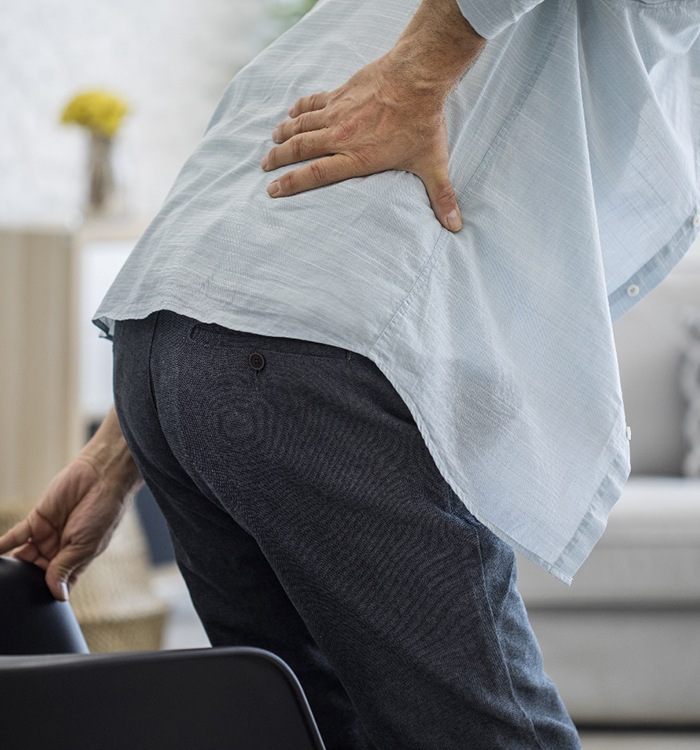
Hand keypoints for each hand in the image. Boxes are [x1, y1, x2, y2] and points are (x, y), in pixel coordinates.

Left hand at [0, 408, 140, 600]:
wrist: (102, 478)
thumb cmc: (105, 511)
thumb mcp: (86, 546)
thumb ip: (65, 568)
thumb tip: (57, 594)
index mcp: (78, 559)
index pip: (59, 583)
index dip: (49, 592)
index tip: (38, 604)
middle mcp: (61, 549)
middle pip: (37, 573)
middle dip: (29, 580)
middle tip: (20, 588)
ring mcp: (47, 535)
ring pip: (24, 557)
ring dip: (15, 566)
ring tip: (6, 577)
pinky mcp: (36, 519)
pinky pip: (15, 536)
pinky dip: (2, 547)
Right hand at [260, 0, 485, 231]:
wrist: (419, 75)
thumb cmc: (423, 122)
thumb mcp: (433, 163)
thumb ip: (442, 197)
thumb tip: (456, 226)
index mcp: (356, 157)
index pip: (315, 174)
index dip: (291, 183)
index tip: (272, 190)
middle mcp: (341, 136)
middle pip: (299, 148)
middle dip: (278, 160)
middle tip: (263, 167)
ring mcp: (338, 112)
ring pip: (300, 124)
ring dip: (283, 135)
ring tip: (271, 143)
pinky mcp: (340, 93)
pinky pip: (311, 101)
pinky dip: (298, 108)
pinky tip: (290, 113)